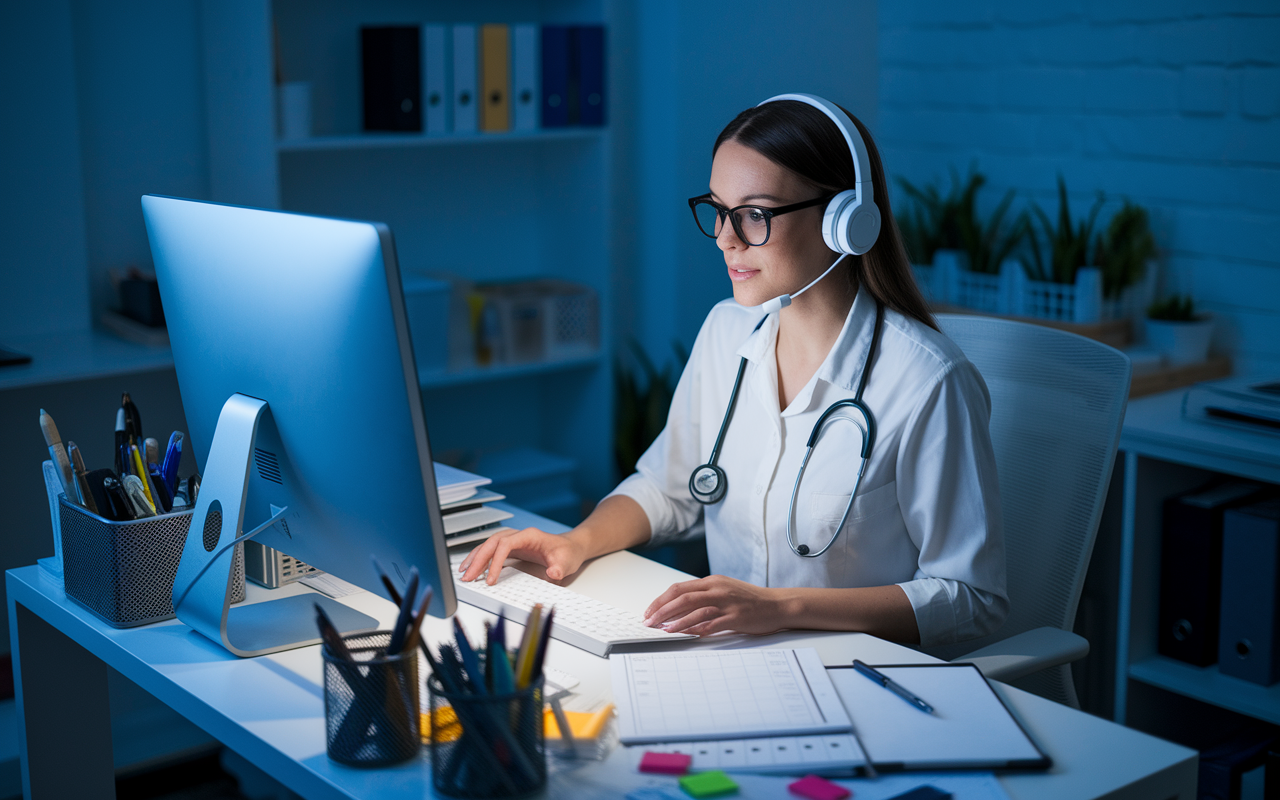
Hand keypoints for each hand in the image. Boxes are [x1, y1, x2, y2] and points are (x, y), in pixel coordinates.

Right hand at [457, 527, 586, 584]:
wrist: (571, 547)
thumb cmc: (568, 553)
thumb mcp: (567, 562)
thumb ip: (559, 568)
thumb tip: (553, 573)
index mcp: (530, 536)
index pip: (506, 544)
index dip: (495, 561)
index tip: (489, 579)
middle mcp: (519, 535)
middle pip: (492, 543)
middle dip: (478, 560)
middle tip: (468, 577)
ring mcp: (515, 540)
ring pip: (489, 545)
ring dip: (476, 558)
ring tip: (464, 572)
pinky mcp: (513, 547)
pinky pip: (493, 550)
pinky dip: (482, 558)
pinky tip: (474, 568)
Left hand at [642, 575, 786, 635]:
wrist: (778, 605)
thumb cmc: (751, 600)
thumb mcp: (725, 591)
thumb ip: (704, 596)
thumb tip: (679, 608)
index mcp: (712, 582)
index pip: (679, 588)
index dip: (661, 600)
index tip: (650, 611)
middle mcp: (717, 589)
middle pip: (682, 597)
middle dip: (661, 609)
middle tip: (649, 621)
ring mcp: (727, 603)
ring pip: (694, 609)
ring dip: (674, 620)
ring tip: (661, 628)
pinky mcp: (736, 617)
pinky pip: (711, 623)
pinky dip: (695, 628)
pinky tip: (685, 633)